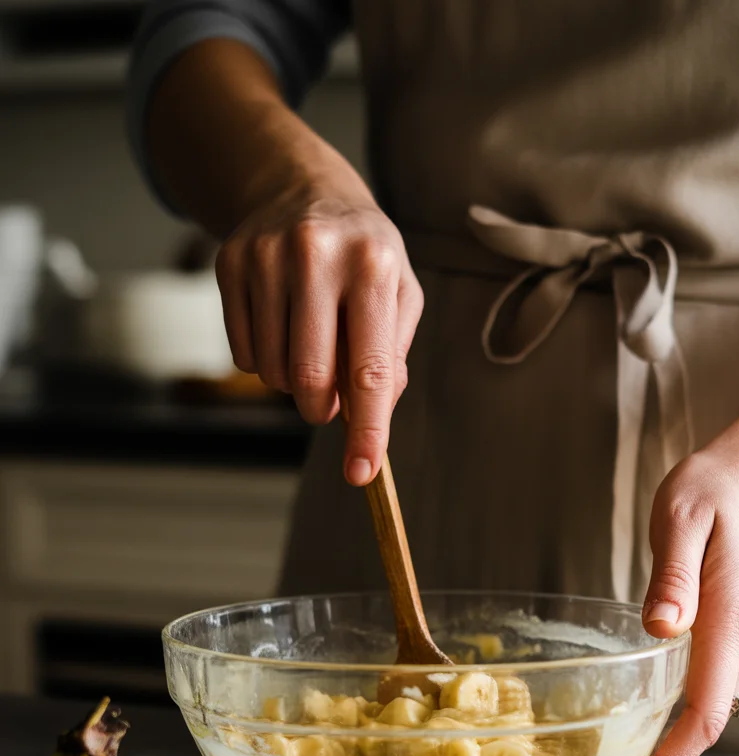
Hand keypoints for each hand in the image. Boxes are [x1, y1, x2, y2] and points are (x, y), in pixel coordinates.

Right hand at [215, 177, 422, 485]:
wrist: (304, 189)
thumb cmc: (364, 257)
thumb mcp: (399, 295)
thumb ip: (392, 355)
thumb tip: (375, 409)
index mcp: (373, 266)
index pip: (369, 369)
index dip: (366, 429)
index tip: (361, 473)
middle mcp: (317, 255)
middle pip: (310, 378)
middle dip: (320, 408)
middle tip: (328, 400)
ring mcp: (266, 256)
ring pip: (272, 371)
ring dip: (292, 383)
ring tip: (308, 347)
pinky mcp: (229, 262)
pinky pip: (242, 353)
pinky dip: (264, 360)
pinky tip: (280, 328)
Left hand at [621, 425, 738, 755]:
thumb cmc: (714, 491)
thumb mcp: (681, 519)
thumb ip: (671, 577)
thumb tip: (660, 630)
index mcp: (731, 620)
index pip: (703, 713)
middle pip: (705, 723)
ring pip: (707, 706)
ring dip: (668, 737)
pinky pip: (710, 684)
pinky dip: (679, 707)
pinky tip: (646, 711)